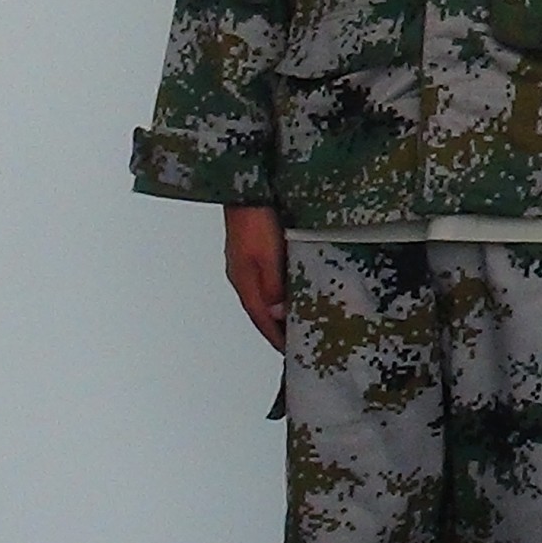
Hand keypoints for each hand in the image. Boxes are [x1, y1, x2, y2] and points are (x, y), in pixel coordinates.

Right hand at [223, 206, 286, 349]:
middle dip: (277, 328)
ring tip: (297, 320)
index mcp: (244, 283)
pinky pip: (267, 281)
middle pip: (261, 311)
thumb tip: (278, 315)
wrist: (246, 190)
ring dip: (278, 310)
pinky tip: (290, 290)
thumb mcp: (267, 257)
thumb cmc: (256, 221)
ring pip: (264, 296)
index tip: (292, 353)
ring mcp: (245, 265)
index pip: (262, 320)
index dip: (276, 337)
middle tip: (299, 339)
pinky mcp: (253, 252)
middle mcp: (242, 277)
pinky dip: (278, 292)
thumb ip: (273, 286)